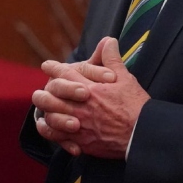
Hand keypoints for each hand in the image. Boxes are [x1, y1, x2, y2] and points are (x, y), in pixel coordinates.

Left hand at [30, 37, 148, 158]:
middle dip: (43, 93)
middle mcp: (80, 106)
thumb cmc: (135, 106)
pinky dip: (52, 134)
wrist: (142, 135)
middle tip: (40, 92)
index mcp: (89, 89)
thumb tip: (109, 41)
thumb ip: (112, 59)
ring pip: (51, 118)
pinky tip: (51, 130)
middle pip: (51, 97)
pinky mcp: (83, 142)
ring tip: (42, 111)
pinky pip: (59, 138)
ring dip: (45, 114)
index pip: (64, 74)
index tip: (47, 66)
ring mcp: (79, 125)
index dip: (54, 68)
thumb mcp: (126, 78)